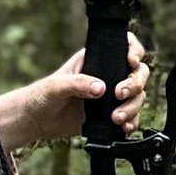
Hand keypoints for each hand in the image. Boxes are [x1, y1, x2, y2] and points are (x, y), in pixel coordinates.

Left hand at [0, 34, 148, 154]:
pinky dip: (131, 122)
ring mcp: (111, 97)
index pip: (124, 47)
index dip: (134, 52)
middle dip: (135, 84)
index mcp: (96, 60)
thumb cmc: (42, 96)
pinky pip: (131, 117)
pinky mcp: (110, 115)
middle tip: (120, 94)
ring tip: (116, 118)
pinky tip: (123, 127)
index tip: (131, 62)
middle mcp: (108, 76)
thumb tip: (100, 88)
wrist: (37, 121)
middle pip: (138, 74)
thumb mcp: (56, 86)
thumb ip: (77, 84)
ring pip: (137, 97)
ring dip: (132, 107)